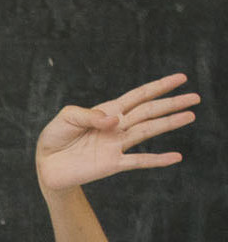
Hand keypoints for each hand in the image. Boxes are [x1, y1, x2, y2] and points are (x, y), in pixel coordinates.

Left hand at [36, 73, 198, 192]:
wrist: (46, 164)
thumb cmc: (56, 136)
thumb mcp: (67, 117)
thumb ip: (89, 115)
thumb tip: (115, 120)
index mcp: (109, 110)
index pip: (139, 95)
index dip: (159, 86)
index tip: (181, 78)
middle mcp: (117, 126)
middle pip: (150, 111)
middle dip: (172, 103)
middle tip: (195, 97)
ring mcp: (116, 145)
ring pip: (148, 131)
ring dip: (169, 123)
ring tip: (190, 116)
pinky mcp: (111, 164)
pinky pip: (138, 161)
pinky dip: (157, 160)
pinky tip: (175, 157)